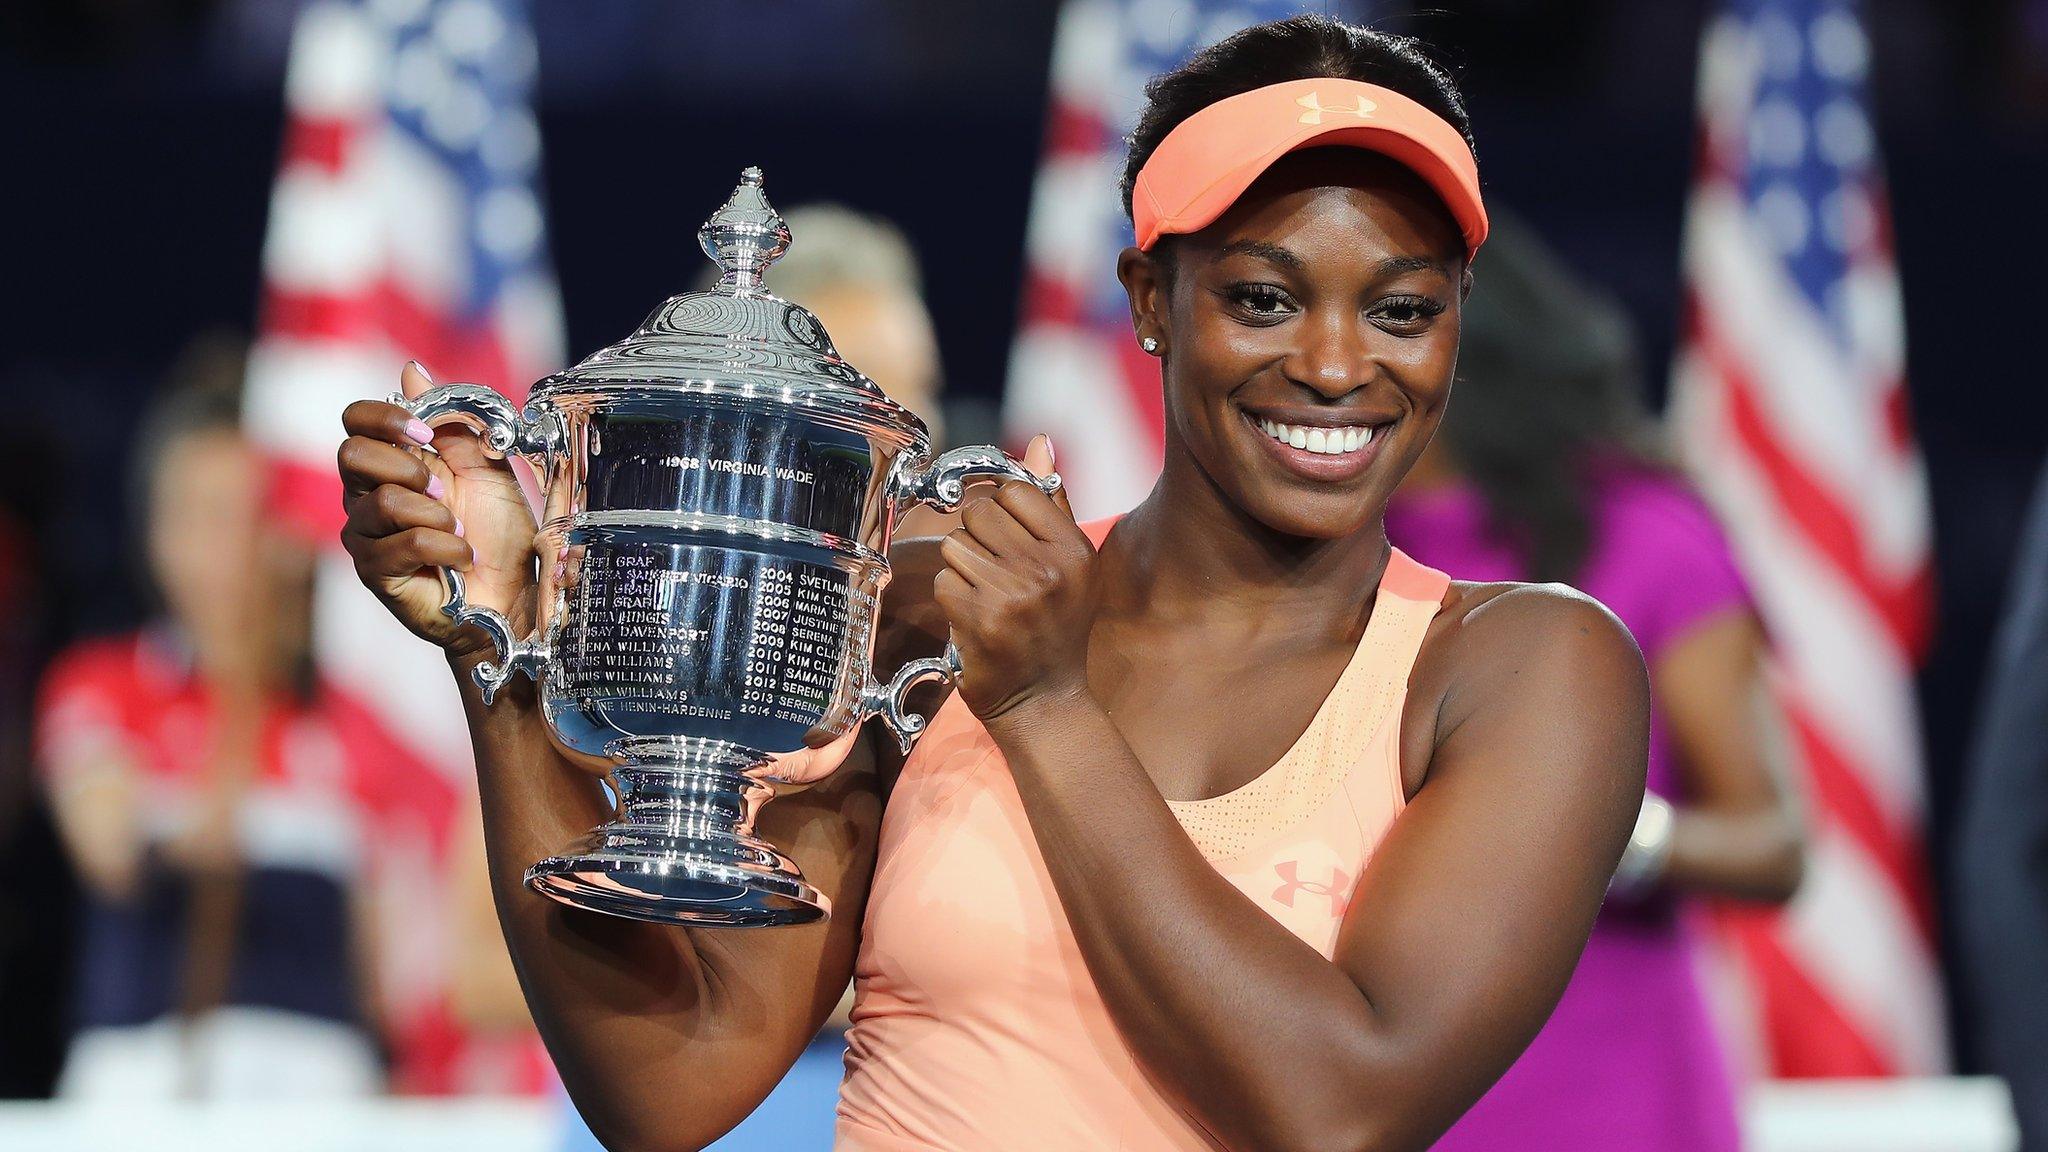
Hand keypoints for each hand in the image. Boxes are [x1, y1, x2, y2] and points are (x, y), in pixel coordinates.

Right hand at [338, 361, 538, 661]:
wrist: (514, 596)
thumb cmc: (498, 535)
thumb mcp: (485, 467)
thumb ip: (449, 421)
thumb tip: (411, 371)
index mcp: (393, 463)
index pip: (355, 421)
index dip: (385, 418)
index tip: (426, 434)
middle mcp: (368, 495)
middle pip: (351, 454)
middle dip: (407, 466)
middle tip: (443, 489)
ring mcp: (366, 535)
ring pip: (381, 501)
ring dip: (436, 514)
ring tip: (458, 530)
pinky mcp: (376, 573)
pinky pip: (406, 543)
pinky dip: (448, 547)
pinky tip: (463, 557)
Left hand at [932, 436, 1095, 722]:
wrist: (1046, 701)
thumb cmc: (1056, 626)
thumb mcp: (1070, 564)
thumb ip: (1052, 502)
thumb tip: (1041, 442)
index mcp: (1074, 548)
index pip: (1014, 490)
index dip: (1001, 511)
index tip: (1005, 538)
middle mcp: (1049, 569)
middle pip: (978, 512)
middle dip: (978, 539)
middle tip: (995, 574)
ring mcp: (1014, 595)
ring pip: (955, 545)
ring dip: (962, 569)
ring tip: (987, 596)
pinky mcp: (981, 620)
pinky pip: (944, 580)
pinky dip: (952, 598)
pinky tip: (975, 619)